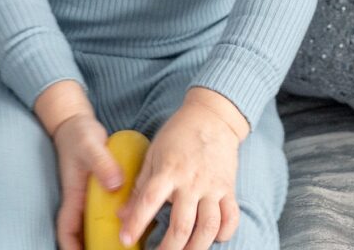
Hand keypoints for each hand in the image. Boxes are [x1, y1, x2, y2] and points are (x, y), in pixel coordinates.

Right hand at [53, 113, 124, 249]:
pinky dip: (117, 217)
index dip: (71, 247)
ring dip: (107, 236)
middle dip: (93, 247)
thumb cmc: (79, 135)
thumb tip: (116, 184)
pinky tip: (134, 219)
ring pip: (96, 224)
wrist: (77, 123)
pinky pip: (108, 209)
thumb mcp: (90, 146)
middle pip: (82, 234)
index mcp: (73, 196)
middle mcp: (81, 201)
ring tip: (128, 244)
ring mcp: (91, 197)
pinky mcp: (102, 189)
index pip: (66, 230)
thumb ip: (102, 163)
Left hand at [116, 104, 240, 249]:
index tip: (126, 238)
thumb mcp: (154, 152)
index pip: (150, 200)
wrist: (212, 116)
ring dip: (196, 248)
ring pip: (208, 227)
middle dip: (169, 248)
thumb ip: (140, 185)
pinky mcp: (228, 188)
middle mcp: (192, 180)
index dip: (136, 222)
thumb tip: (122, 214)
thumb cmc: (179, 133)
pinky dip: (225, 232)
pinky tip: (214, 238)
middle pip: (182, 224)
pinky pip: (231, 217)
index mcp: (169, 169)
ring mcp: (212, 186)